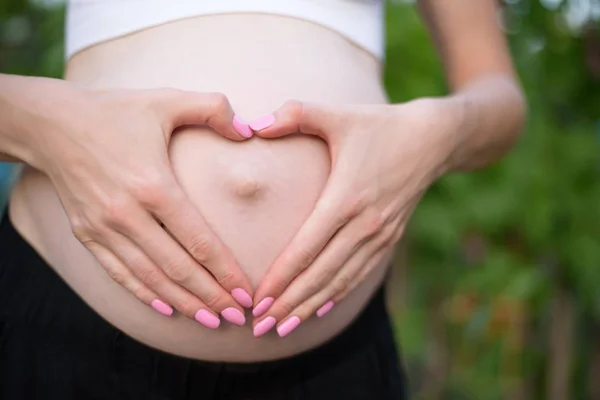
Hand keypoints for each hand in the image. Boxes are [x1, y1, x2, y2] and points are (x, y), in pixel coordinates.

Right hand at [34, 87, 254, 327]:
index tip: (246, 292)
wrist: (50, 124)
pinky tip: (166, 308)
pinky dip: (144, 294)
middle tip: (238, 317)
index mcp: (154, 185)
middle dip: (211, 297)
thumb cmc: (114, 111)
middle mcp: (128, 214)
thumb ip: (213, 108)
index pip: (199, 241)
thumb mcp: (166, 99)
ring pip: (150, 277)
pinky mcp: (86, 234)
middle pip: (178, 268)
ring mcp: (104, 228)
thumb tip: (250, 128)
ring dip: (183, 303)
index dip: (225, 271)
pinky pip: (119, 273)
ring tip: (210, 321)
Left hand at [250, 98, 457, 336]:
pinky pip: (359, 274)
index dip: (280, 278)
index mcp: (347, 198)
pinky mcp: (389, 238)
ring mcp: (380, 235)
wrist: (433, 139)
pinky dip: (337, 296)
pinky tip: (319, 310)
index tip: (258, 300)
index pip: (307, 248)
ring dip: (310, 307)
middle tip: (260, 327)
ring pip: (340, 281)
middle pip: (321, 274)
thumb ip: (296, 114)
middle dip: (289, 304)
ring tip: (283, 329)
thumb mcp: (339, 115)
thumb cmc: (380, 126)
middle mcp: (365, 224)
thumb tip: (252, 123)